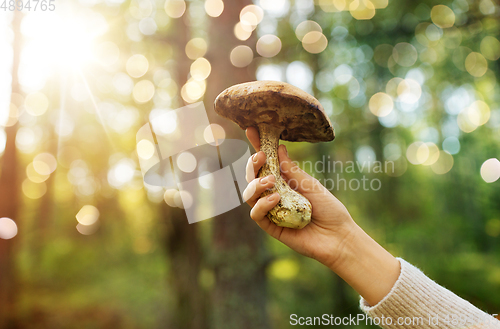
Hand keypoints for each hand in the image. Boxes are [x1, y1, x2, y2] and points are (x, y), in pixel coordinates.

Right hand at [243, 127, 399, 306]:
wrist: (339, 237)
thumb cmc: (329, 209)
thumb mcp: (310, 184)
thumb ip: (292, 169)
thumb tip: (279, 147)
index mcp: (284, 182)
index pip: (266, 163)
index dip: (257, 147)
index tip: (251, 129)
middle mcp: (274, 195)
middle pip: (252, 177)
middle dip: (252, 165)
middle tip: (261, 157)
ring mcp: (271, 211)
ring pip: (249, 195)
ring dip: (256, 185)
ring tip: (271, 182)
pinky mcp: (271, 227)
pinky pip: (256, 214)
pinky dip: (262, 204)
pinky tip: (275, 199)